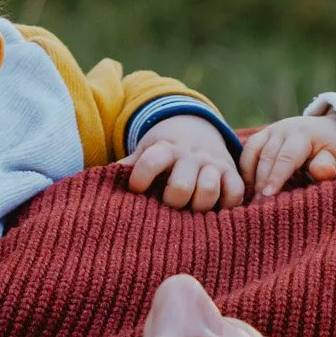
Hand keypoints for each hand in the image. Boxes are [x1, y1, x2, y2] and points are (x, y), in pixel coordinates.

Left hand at [123, 113, 244, 210]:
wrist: (197, 127)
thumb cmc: (164, 150)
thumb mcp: (145, 151)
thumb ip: (128, 166)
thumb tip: (101, 184)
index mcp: (165, 148)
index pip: (151, 161)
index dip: (141, 178)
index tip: (136, 189)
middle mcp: (191, 155)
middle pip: (181, 185)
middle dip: (173, 201)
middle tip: (168, 205)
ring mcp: (213, 163)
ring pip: (208, 190)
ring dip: (198, 204)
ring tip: (190, 209)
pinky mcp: (233, 173)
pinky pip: (235, 194)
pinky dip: (226, 205)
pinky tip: (213, 209)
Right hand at [237, 115, 335, 198]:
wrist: (322, 129)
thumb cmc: (328, 148)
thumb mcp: (334, 155)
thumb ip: (327, 164)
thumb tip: (324, 172)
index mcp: (302, 134)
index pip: (286, 158)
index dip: (276, 177)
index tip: (268, 196)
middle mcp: (283, 129)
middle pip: (267, 156)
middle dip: (261, 181)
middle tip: (259, 205)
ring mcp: (269, 131)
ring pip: (252, 152)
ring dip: (250, 176)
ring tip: (251, 198)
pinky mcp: (261, 135)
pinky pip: (247, 151)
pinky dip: (245, 169)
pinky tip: (248, 187)